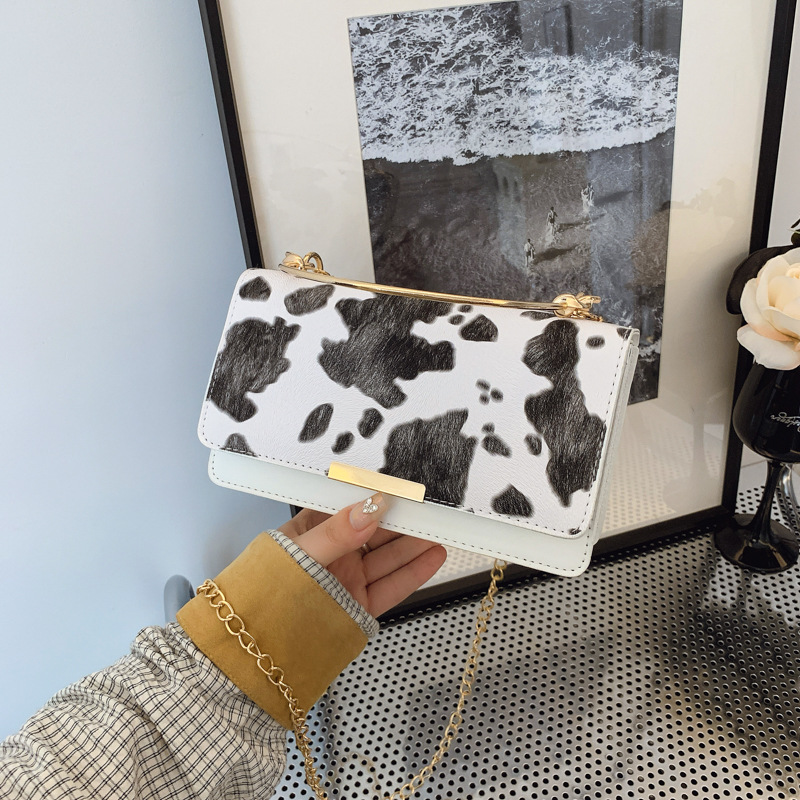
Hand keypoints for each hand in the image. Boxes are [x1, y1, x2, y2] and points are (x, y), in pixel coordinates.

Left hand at [278, 494, 446, 617]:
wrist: (257, 647)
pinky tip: (432, 557)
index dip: (378, 497)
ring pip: (388, 557)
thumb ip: (336, 533)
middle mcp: (334, 552)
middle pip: (376, 531)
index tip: (403, 489)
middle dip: (404, 520)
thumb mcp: (300, 554)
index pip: (353, 506)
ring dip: (415, 544)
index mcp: (314, 529)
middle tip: (429, 509)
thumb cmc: (265, 593)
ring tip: (439, 529)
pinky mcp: (360, 603)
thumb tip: (369, 510)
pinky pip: (392, 585)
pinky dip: (414, 572)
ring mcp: (348, 578)